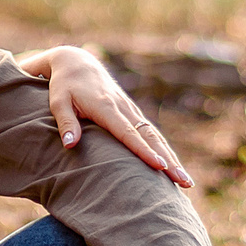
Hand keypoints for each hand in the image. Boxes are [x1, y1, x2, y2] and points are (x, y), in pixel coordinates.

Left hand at [13, 45, 190, 186]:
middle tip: (185, 182)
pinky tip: (172, 166)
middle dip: (168, 160)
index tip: (159, 166)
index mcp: (106, 107)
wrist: (77, 63)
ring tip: (186, 181)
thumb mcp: (58, 102)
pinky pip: (150, 132)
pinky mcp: (131, 111)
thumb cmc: (64, 85)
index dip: (143, 150)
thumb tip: (70, 145)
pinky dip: (163, 149)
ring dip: (171, 158)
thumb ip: (66, 123)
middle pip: (150, 137)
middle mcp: (123, 108)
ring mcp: (130, 109)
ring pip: (155, 136)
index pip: (127, 133)